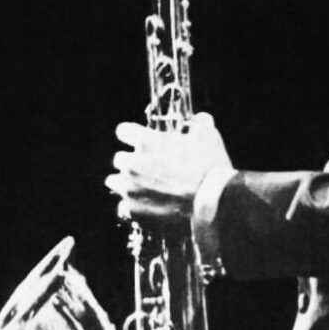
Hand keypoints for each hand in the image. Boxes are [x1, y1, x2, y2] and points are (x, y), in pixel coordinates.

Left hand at [105, 112, 232, 223]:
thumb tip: (200, 119)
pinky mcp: (134, 210)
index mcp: (145, 141)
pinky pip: (123, 207)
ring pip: (114, 182)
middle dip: (131, 161)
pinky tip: (145, 206)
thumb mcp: (208, 135)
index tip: (141, 140)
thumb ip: (200, 122)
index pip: (123, 131)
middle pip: (119, 159)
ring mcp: (130, 188)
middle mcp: (132, 163)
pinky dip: (132, 206)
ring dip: (126, 182)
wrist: (213, 200)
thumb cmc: (210, 165)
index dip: (133, 135)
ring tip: (143, 187)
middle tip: (149, 167)